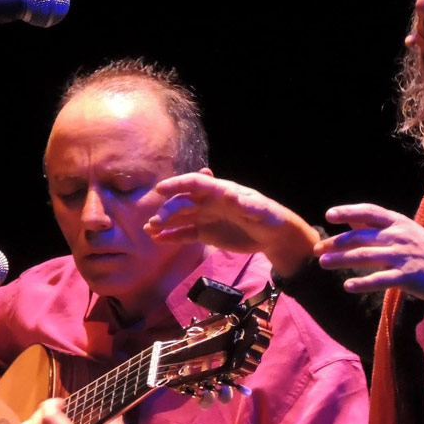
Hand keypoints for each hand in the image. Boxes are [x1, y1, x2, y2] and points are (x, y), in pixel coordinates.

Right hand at [146, 171, 317, 275]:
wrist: (274, 236)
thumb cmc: (270, 217)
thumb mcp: (261, 210)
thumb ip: (245, 204)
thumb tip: (228, 194)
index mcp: (220, 191)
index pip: (195, 184)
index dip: (178, 184)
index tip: (160, 189)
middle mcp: (209, 202)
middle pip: (184, 202)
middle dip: (168, 210)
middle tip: (155, 222)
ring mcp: (206, 217)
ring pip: (181, 218)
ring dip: (164, 222)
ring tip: (149, 230)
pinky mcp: (206, 233)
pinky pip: (185, 234)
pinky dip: (172, 236)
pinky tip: (158, 239)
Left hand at [315, 203, 423, 301]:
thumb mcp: (406, 232)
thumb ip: (378, 227)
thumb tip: (350, 221)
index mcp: (399, 223)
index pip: (369, 211)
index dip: (348, 212)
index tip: (329, 215)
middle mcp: (398, 236)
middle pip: (361, 237)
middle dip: (336, 242)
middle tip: (317, 249)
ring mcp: (402, 256)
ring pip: (365, 257)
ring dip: (341, 260)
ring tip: (323, 263)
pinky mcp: (405, 277)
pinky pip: (379, 280)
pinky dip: (362, 282)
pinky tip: (347, 286)